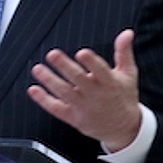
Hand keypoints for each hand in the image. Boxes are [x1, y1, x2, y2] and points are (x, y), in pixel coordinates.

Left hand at [28, 29, 140, 152]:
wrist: (124, 129)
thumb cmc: (124, 96)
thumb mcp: (128, 74)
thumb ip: (123, 52)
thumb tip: (127, 33)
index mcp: (110, 82)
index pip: (101, 71)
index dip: (91, 62)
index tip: (82, 53)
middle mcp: (96, 95)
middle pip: (78, 80)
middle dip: (64, 67)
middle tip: (52, 54)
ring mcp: (83, 108)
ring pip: (64, 93)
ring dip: (49, 80)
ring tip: (38, 69)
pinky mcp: (74, 118)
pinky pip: (56, 109)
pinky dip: (44, 100)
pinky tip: (34, 89)